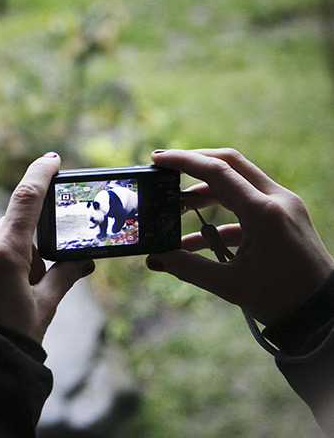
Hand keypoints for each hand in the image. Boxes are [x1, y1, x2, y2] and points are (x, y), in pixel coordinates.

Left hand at [0, 153, 94, 342]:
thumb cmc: (9, 340)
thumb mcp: (44, 308)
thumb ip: (63, 277)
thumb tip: (82, 262)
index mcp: (4, 253)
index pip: (26, 200)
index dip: (40, 175)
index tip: (50, 160)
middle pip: (12, 230)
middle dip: (29, 248)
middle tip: (38, 281)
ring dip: (10, 261)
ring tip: (16, 299)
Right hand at [146, 148, 333, 324]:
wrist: (323, 313)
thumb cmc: (282, 300)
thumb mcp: (229, 285)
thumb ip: (188, 267)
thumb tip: (156, 257)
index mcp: (264, 212)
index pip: (217, 171)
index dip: (184, 161)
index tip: (157, 159)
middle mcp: (277, 200)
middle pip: (229, 163)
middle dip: (193, 162)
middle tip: (163, 167)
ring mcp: (283, 205)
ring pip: (237, 181)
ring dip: (204, 191)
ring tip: (175, 208)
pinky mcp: (283, 216)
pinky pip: (245, 206)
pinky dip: (219, 216)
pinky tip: (195, 239)